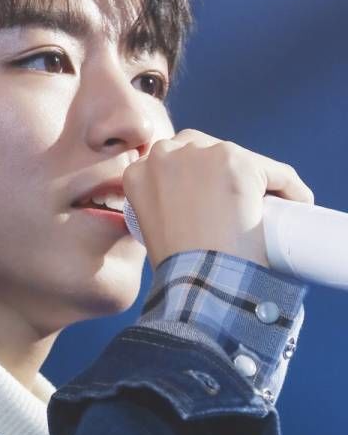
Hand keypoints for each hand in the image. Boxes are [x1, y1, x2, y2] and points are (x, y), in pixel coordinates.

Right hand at [122, 129, 314, 270]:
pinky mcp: (238, 163)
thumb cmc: (177, 269)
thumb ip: (163, 207)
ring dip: (257, 181)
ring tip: (265, 210)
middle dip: (224, 174)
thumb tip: (195, 209)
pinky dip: (290, 189)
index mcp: (138, 171)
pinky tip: (295, 204)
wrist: (195, 283)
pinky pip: (276, 173)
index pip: (176, 161)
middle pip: (208, 151)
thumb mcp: (153, 230)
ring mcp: (202, 155)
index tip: (215, 202)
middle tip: (240, 208)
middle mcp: (165, 153)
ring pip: (243, 161)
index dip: (198, 180)